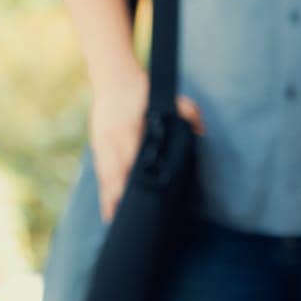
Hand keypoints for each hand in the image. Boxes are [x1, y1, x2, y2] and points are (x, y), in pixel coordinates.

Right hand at [88, 71, 205, 221]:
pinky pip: (101, 174)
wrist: (113, 76)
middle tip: (124, 224)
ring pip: (104, 178)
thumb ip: (187, 113)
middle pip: (112, 177)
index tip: (136, 203)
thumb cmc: (143, 88)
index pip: (128, 164)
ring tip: (114, 223)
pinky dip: (105, 191)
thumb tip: (202, 132)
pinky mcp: (97, 146)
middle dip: (117, 200)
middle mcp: (110, 140)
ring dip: (108, 200)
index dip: (130, 185)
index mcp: (126, 130)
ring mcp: (100, 144)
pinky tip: (109, 208)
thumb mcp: (168, 97)